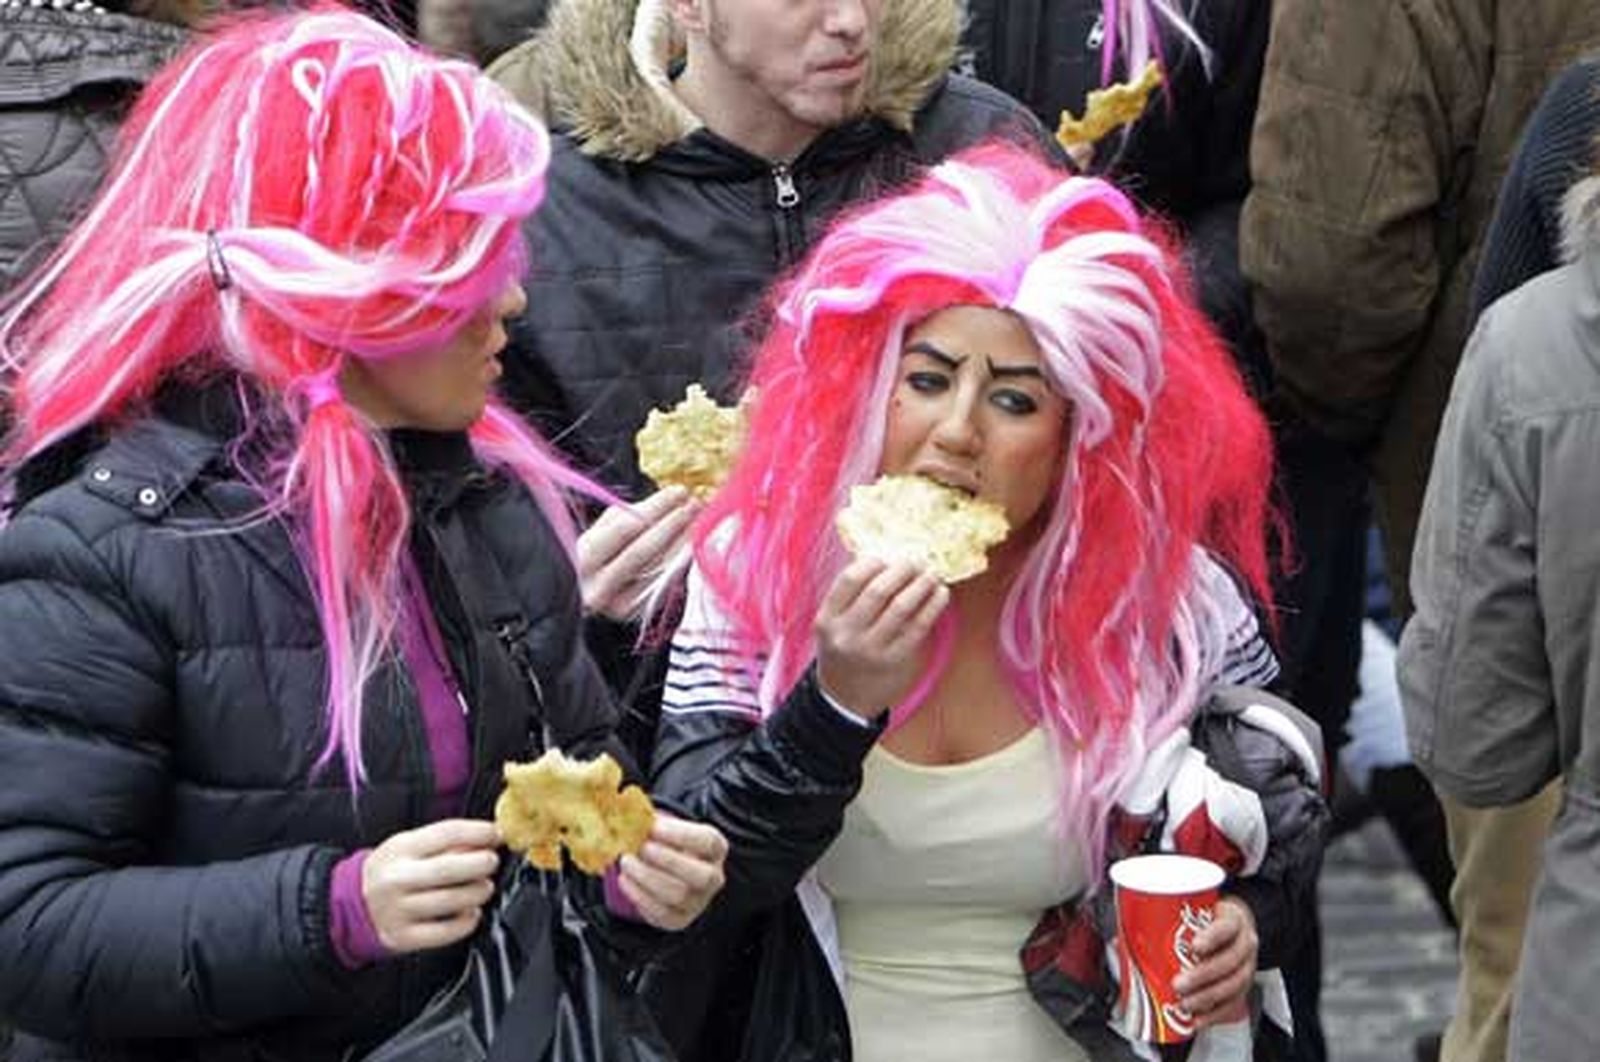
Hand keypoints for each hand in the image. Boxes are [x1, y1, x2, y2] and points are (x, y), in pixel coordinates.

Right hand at [363, 819, 500, 953]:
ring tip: (485, 887)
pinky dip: (465, 922)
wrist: (353, 904)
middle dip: (481, 863)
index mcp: (400, 849)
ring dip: (477, 892)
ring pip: (451, 901)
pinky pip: (444, 932)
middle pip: (450, 868)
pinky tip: (471, 913)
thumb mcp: (408, 847)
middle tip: (492, 861)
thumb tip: (485, 840)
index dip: (478, 832)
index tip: (496, 834)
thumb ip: (443, 842)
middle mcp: (397, 878)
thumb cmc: (391, 871)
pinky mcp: (404, 936)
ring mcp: (399, 909)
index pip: (446, 833)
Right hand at [578, 488, 697, 619]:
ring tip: (698, 520)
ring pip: (656, 569)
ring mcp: (616, 603)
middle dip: (672, 523)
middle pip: (643, 550)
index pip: (626, 526)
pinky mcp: (634, 614)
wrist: (587, 598)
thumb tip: (669, 500)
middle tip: (694, 505)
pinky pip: (663, 583)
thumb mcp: (602, 531)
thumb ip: (627, 516)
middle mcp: (597, 584)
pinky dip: (680, 562)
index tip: (679, 491)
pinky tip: (692, 545)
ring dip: (681, 541)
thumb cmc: (599, 556)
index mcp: (584, 556)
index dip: (656, 507)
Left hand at [616, 814, 728, 930]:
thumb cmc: (667, 843)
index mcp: (715, 849)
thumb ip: (651, 821)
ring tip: (626, 862)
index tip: (653, 826)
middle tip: (640, 848)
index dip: (680, 834)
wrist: (668, 870)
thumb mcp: (667, 828)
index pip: (707, 842)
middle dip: (666, 860)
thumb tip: (627, 813)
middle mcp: (713, 877)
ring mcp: (698, 901)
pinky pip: (661, 914)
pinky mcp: (679, 919)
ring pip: (678, 896)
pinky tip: (625, 880)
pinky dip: (639, 896)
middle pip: (699, 875)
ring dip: (647, 878)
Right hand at [815, 558, 948, 718]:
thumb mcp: (833, 626)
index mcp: (827, 620)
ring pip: (901, 607)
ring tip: (932, 573)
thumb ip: (851, 597)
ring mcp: (871, 650)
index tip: (889, 556)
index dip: (874, 561)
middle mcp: (846, 635)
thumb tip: (889, 560)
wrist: (843, 700)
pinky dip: (932, 605)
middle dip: (902, 569)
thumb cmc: (843, 652)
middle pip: (878, 590)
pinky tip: (941, 594)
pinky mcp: (895, 661)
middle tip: (917, 560)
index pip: (850, 579)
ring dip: (921, 584)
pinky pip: (918, 627)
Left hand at [1172, 896, 1258, 1027]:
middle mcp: (1244, 943)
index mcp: (1232, 919)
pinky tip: (1197, 1019)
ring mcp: (1247, 967)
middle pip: (1229, 961)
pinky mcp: (1244, 987)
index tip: (1193, 945)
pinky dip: (1214, 1014)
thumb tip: (1117, 939)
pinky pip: (1233, 1004)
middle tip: (1178, 984)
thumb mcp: (1194, 912)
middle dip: (1203, 976)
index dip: (1211, 937)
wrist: (1233, 929)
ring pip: (1233, 985)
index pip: (1226, 927)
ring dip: (1207, 998)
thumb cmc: (1209, 920)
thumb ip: (1162, 923)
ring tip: (1185, 1004)